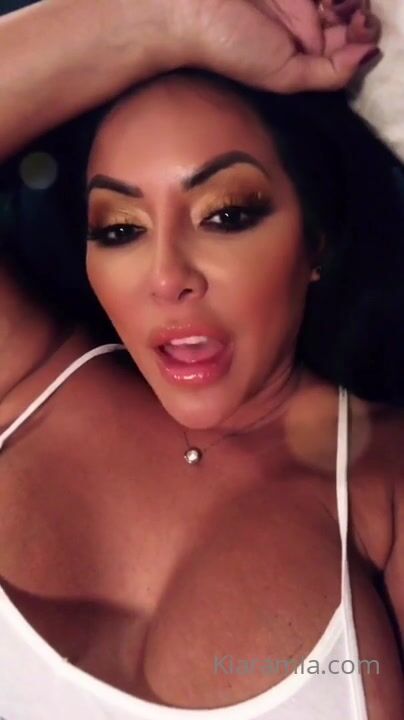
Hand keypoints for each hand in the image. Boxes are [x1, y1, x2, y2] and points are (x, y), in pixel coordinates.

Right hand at [174, 0, 379, 91]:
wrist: (189, 11)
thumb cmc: (232, 50)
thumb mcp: (285, 76)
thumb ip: (328, 73)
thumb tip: (367, 57)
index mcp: (302, 51)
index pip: (346, 43)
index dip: (360, 37)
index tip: (357, 32)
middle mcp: (301, 22)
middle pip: (348, 16)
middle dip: (357, 17)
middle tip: (352, 16)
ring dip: (346, 0)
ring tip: (333, 5)